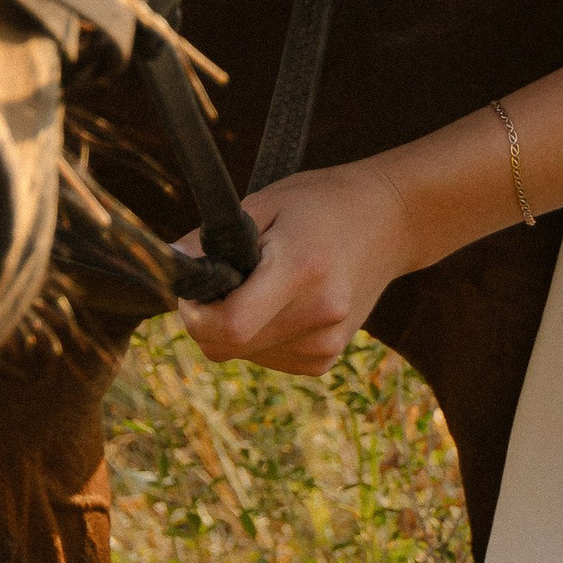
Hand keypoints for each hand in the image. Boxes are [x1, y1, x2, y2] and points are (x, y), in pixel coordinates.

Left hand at [178, 160, 416, 374]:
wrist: (391, 222)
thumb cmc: (322, 203)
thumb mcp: (267, 202)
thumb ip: (214, 238)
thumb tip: (171, 266)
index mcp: (301, 269)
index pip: (230, 324)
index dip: (195, 315)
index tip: (191, 291)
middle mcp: (318, 315)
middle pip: (228, 346)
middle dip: (206, 319)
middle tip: (221, 280)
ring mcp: (326, 343)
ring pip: (243, 356)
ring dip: (234, 328)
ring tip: (263, 283)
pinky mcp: (326, 360)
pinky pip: (266, 358)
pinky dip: (258, 336)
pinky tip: (282, 302)